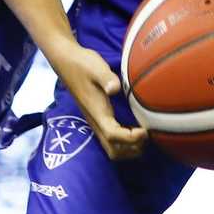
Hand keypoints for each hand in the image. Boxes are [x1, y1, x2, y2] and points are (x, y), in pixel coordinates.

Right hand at [51, 42, 146, 160]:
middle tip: (146, 133)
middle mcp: (96, 122)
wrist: (67, 63)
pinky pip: (111, 139)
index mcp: (97, 113)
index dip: (131, 138)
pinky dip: (125, 140)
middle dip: (132, 148)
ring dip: (129, 147)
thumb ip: (107, 78)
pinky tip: (135, 127)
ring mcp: (96, 122)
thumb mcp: (96, 67)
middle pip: (113, 150)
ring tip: (143, 133)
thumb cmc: (83, 65)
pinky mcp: (98, 119)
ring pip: (112, 148)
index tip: (145, 129)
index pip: (114, 135)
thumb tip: (115, 88)